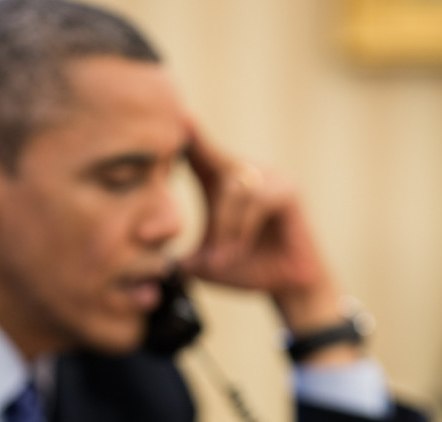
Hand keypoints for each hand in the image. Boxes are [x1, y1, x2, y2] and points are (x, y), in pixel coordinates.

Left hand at [182, 124, 348, 337]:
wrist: (286, 285)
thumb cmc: (248, 269)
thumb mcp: (208, 263)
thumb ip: (183, 258)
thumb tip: (153, 265)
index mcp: (225, 182)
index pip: (201, 153)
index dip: (191, 135)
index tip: (178, 116)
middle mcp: (247, 172)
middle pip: (215, 171)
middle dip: (211, 220)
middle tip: (208, 260)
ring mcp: (270, 177)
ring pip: (233, 189)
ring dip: (226, 229)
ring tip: (225, 260)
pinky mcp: (288, 190)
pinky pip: (257, 199)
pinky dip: (244, 228)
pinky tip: (242, 250)